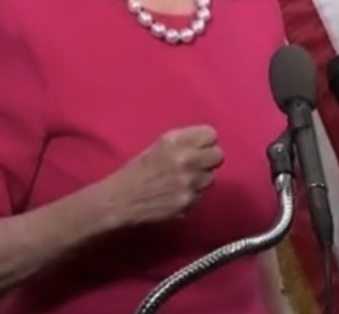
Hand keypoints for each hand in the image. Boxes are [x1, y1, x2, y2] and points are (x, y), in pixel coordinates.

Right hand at [103, 125, 224, 225]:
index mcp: (174, 142)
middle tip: (196, 164)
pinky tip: (176, 195)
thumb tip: (205, 144)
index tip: (199, 147)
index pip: (211, 134)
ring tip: (182, 181)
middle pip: (218, 156)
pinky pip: (201, 196)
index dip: (204, 141)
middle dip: (208, 159)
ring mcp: (189, 184)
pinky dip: (192, 195)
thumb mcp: (158, 146)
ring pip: (212, 178)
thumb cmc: (136, 171)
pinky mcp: (189, 204)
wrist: (120, 200)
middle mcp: (185, 161)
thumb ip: (182, 142)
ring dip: (201, 179)